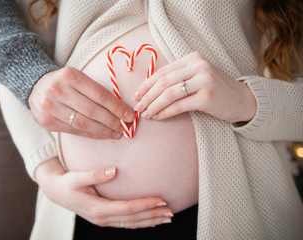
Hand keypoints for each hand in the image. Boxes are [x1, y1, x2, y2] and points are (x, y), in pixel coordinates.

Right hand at [28, 67, 134, 138]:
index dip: (117, 107)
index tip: (129, 116)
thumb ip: (96, 91)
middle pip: (92, 110)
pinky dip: (90, 134)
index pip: (99, 94)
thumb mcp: (78, 78)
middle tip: (125, 127)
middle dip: (112, 121)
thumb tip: (121, 109)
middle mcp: (58, 90)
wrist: (35, 86)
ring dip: (103, 131)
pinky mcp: (47, 121)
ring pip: (83, 123)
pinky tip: (101, 135)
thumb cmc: (65, 83)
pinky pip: (74, 131)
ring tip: (116, 134)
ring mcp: (50, 107)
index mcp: (70, 75)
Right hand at [35, 158, 172, 228]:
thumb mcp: (77, 177)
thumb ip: (95, 174)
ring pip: (131, 224)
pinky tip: (151, 220)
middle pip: (133, 220)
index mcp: (97, 209)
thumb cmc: (67, 183)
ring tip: (167, 217)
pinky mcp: (104, 218)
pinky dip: (140, 222)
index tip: (161, 200)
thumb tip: (114, 170)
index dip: (145, 205)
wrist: (56, 192)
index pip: (127, 209)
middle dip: (153, 216)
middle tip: (171, 212)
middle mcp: (102, 218)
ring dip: (150, 221)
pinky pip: (126, 223)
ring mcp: (103, 220)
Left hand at [132, 52, 256, 122]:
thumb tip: (148, 89)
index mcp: (193, 58)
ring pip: (169, 94)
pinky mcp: (207, 97)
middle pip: (163, 82)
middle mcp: (198, 66)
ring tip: (145, 114)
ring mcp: (204, 80)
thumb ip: (177, 77)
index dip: (146, 84)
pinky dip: (165, 113)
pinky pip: (179, 106)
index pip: (163, 71)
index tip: (136, 94)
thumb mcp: (197, 76)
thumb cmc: (215, 90)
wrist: (242, 100)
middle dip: (147, 96)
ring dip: (153, 106)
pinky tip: (158, 117)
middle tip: (138, 107)